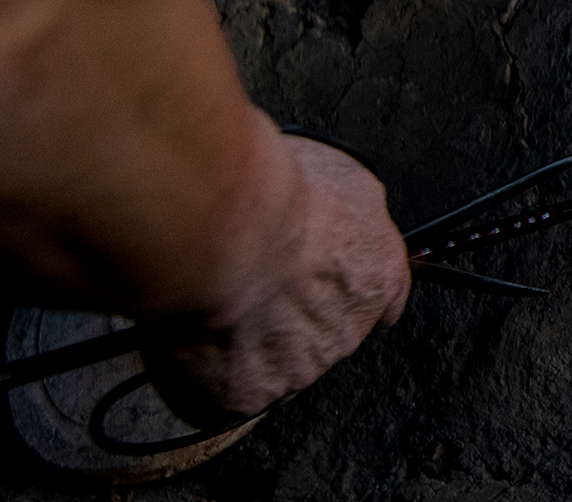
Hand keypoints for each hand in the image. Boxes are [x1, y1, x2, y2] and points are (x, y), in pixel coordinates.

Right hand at [142, 133, 410, 427]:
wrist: (226, 228)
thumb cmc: (280, 192)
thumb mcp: (344, 176)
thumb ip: (351, 208)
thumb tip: (342, 209)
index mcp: (377, 276)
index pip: (383, 300)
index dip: (346, 291)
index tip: (320, 282)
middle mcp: (347, 331)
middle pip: (320, 332)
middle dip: (287, 311)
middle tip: (246, 276)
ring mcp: (298, 369)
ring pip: (271, 361)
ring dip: (244, 340)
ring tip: (210, 295)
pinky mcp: (246, 395)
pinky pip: (221, 390)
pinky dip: (202, 370)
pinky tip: (189, 333)